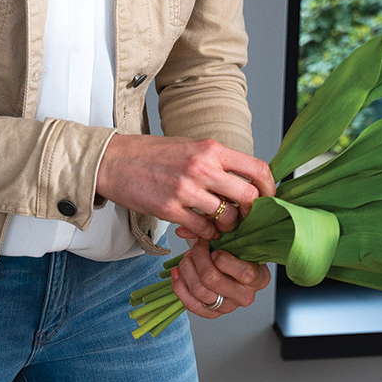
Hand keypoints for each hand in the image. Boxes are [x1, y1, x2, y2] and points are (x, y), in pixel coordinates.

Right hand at [96, 135, 275, 239]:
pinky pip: (203, 229)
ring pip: (227, 217)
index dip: (269, 188)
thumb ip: (217, 161)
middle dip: (251, 213)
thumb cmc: (151, 154)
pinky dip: (206, 234)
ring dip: (227, 226)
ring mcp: (186, 189)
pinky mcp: (170, 209)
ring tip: (219, 225)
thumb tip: (244, 181)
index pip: (257, 168)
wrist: (113, 161)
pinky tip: (201, 230)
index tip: (267, 199)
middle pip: (248, 197)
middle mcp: (202, 167)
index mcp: (211, 148)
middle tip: (244, 218)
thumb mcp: (190, 146)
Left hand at [170, 240, 270, 318]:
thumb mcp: (239, 240)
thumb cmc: (239, 253)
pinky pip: (191, 305)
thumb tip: (194, 230)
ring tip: (188, 258)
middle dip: (198, 258)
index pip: (243, 272)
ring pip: (199, 290)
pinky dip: (179, 287)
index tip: (214, 247)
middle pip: (212, 280)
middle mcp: (245, 296)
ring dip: (187, 269)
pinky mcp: (213, 313)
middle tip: (196, 247)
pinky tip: (177, 273)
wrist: (238, 268)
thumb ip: (222, 232)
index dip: (222, 258)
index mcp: (259, 279)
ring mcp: (228, 307)